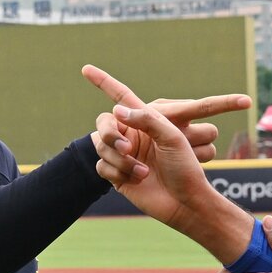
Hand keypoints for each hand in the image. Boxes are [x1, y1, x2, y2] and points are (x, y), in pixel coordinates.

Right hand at [82, 64, 255, 260]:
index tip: (86, 68)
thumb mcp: (172, 137)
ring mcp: (124, 155)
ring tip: (144, 172)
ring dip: (122, 162)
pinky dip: (119, 174)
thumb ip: (147, 119)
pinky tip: (137, 181)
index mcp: (147, 121)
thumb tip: (117, 111)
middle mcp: (133, 136)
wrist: (184, 204)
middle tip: (129, 148)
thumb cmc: (185, 168)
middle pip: (106, 128)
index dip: (104, 82)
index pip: (122, 97)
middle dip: (113, 138)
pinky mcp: (117, 175)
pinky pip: (102, 167)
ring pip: (103, 149)